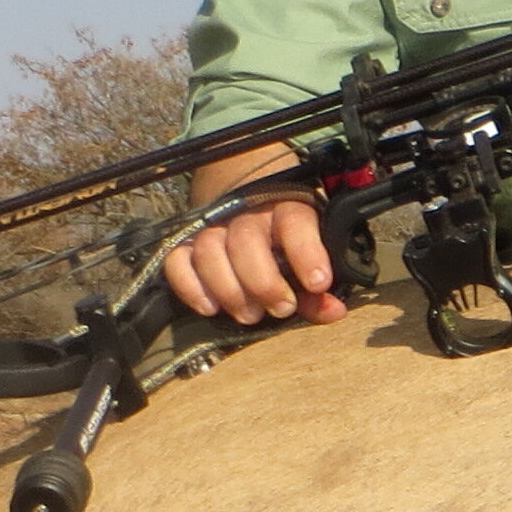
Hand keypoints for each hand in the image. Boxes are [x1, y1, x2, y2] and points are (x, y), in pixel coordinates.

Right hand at [164, 190, 348, 324]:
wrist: (246, 197)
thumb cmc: (285, 239)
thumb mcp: (309, 255)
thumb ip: (319, 290)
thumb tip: (334, 311)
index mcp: (287, 208)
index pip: (295, 222)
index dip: (307, 253)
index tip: (319, 283)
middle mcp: (248, 213)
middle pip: (247, 241)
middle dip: (264, 282)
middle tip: (280, 309)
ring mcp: (213, 226)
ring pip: (210, 250)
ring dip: (229, 289)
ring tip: (249, 314)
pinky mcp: (186, 242)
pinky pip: (177, 260)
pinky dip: (190, 287)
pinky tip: (209, 308)